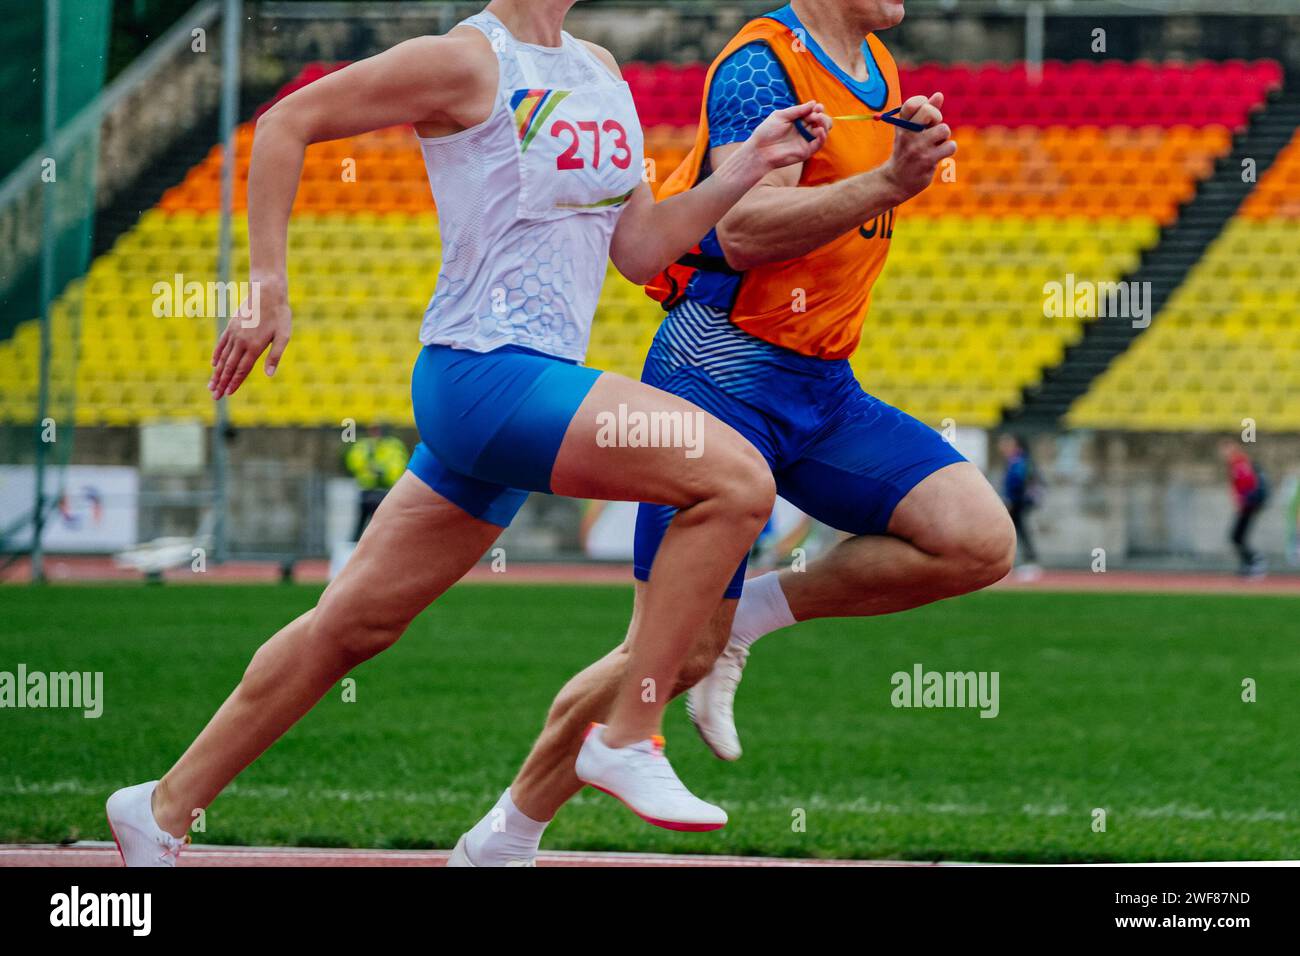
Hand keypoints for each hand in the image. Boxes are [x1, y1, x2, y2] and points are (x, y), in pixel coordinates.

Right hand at [208, 275, 291, 398]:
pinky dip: (217, 356)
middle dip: (222, 383)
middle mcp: (241, 341)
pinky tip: (214, 365)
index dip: (235, 383)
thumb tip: (269, 375)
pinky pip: (222, 344)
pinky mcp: (231, 326)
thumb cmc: (279, 315)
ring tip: (211, 386)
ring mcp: (234, 333)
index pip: (242, 370)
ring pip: (223, 357)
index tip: (228, 394)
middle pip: (229, 367)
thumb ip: (275, 356)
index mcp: (254, 346)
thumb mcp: (283, 336)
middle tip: (215, 396)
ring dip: (217, 373)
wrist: (267, 292)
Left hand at [746, 100, 830, 171]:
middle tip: (814, 114)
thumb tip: (814, 103)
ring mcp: (805, 141)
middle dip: (821, 116)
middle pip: (821, 121)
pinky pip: (819, 144)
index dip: (818, 109)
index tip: (817, 107)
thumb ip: (797, 110)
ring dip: (824, 123)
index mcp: (798, 121)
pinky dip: (822, 136)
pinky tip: (819, 130)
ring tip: (816, 119)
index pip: (814, 113)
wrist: (759, 150)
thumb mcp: (781, 116)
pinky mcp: (806, 151)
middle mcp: (803, 130)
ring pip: (823, 131)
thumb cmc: (766, 132)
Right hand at [881, 92, 956, 201]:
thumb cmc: (905, 152)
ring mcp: (917, 148)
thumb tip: (939, 95)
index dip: (924, 104)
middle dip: (937, 118)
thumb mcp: (910, 131)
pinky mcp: (927, 160)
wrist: (895, 182)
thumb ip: (925, 112)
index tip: (923, 116)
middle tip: (933, 130)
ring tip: (935, 145)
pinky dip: (948, 149)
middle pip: (928, 112)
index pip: (912, 104)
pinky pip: (950, 146)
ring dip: (944, 137)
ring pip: (944, 129)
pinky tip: (939, 155)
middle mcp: (908, 135)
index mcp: (902, 125)